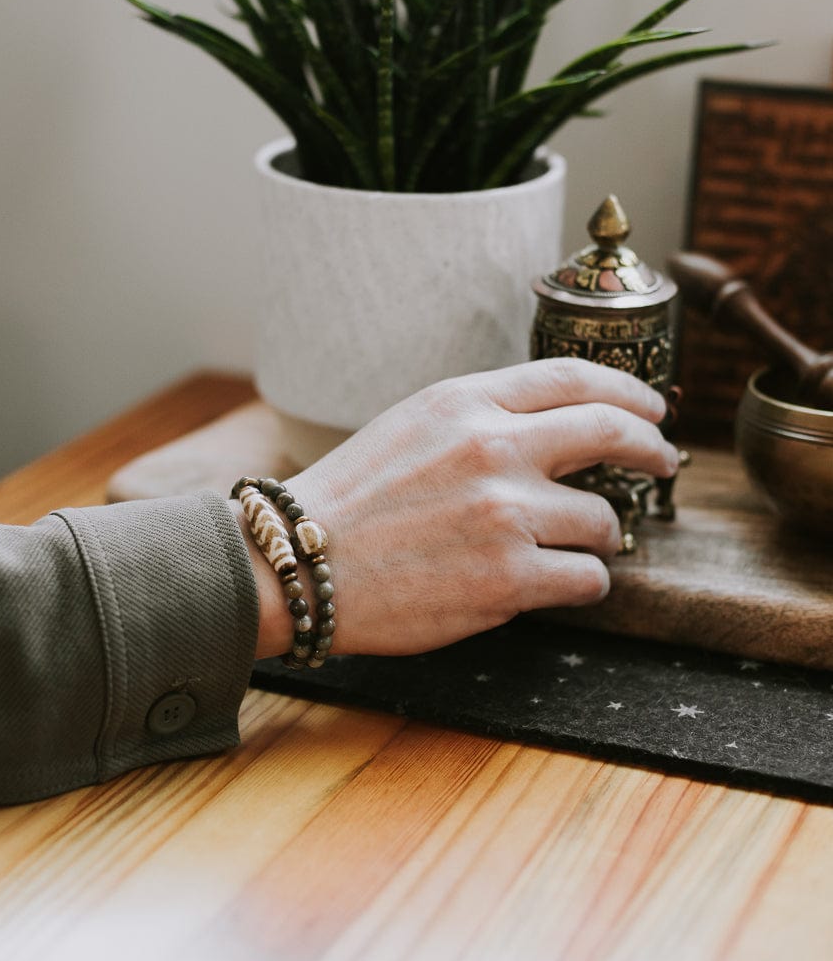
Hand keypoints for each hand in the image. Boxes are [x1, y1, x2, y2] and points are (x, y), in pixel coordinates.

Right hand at [245, 358, 677, 659]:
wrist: (296, 563)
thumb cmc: (351, 499)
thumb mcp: (413, 425)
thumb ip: (482, 417)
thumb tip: (555, 427)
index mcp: (467, 402)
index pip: (575, 378)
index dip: (628, 392)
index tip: (651, 410)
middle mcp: (494, 449)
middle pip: (611, 431)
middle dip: (652, 447)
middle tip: (663, 460)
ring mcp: (505, 515)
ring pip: (602, 520)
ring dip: (597, 536)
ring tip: (567, 548)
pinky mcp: (509, 579)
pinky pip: (587, 578)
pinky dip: (580, 582)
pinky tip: (552, 582)